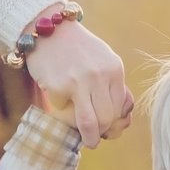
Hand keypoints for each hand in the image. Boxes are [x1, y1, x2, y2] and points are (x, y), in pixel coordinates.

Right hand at [24, 18, 134, 146]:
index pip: (120, 107)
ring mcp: (80, 82)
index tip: (107, 128)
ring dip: (90, 138)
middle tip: (96, 136)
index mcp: (115, 69)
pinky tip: (58, 97)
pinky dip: (61, 109)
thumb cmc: (76, 47)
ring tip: (88, 141)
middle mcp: (100, 75)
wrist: (48, 28)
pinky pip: (64, 110)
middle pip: (107, 118)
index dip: (114, 122)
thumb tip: (121, 116)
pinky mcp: (59, 87)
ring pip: (91, 124)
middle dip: (102, 133)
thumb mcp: (103, 59)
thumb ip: (112, 83)